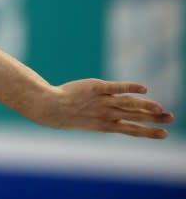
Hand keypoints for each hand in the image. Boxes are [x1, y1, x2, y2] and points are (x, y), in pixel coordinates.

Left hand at [38, 79, 174, 138]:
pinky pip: (116, 87)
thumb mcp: (83, 120)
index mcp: (105, 125)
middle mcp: (107, 113)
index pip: (131, 129)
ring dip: (147, 106)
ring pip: (129, 104)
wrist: (50, 108)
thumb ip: (98, 119)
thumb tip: (108, 119)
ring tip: (162, 109)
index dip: (148, 132)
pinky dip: (130, 87)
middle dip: (153, 118)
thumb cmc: (63, 114)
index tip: (164, 134)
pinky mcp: (96, 87)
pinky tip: (143, 89)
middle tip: (171, 118)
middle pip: (135, 116)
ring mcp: (102, 101)